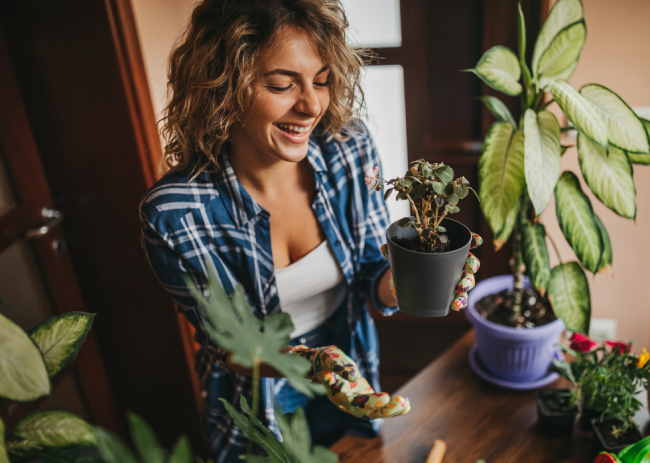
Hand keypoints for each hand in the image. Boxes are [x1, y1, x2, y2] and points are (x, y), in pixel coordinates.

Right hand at [290, 345, 409, 419]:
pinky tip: (407, 404)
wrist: (321, 363)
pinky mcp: (363, 398)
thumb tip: (354, 377)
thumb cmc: (323, 358)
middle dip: (385, 409)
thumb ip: (339, 366)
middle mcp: (346, 403)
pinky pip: (378, 407)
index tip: (385, 396)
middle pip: (366, 412)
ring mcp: (355, 402)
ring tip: (407, 403)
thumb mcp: (328, 357)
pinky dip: (391, 407)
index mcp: (336, 394)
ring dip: (391, 410)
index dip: (369, 402)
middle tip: (402, 401)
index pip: (353, 402)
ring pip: (374, 412)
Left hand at [383, 233, 482, 310]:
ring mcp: (454, 280)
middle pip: (471, 262)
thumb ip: (393, 251)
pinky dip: (459, 302)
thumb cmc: (408, 262)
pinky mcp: (450, 295)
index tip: (476, 240)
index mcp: (447, 250)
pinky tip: (455, 305)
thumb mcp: (400, 254)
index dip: (473, 240)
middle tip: (468, 267)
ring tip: (461, 288)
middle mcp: (455, 264)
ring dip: (467, 284)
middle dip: (472, 264)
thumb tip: (384, 248)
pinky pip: (459, 299)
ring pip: (468, 281)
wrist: (404, 282)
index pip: (464, 242)